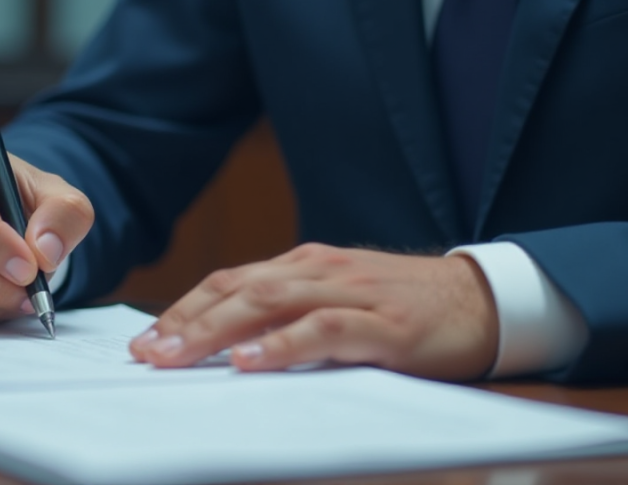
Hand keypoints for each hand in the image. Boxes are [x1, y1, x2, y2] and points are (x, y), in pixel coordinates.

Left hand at [129, 244, 498, 380]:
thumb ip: (290, 314)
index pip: (230, 281)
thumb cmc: (401, 304)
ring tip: (178, 357)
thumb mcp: (338, 299)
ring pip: (271, 303)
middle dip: (187, 322)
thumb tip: (228, 344)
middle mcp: (320, 270)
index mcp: (305, 265)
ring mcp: (351, 292)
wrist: (480, 298)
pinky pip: (325, 330)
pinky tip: (251, 362)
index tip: (147, 339)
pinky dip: (283, 345)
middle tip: (147, 354)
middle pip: (239, 290)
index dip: (185, 309)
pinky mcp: (384, 324)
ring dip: (217, 331)